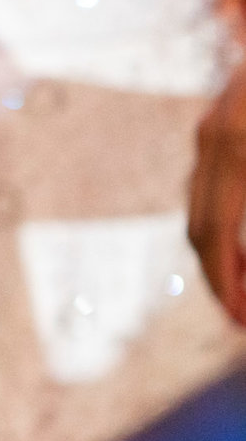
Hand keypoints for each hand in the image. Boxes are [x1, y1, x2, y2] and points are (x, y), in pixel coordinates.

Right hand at [190, 65, 245, 326]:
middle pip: (199, 223)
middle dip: (224, 278)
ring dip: (226, 250)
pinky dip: (229, 217)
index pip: (212, 236)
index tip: (244, 326)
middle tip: (244, 320)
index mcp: (238, 146)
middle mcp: (217, 134)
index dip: (228, 288)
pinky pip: (214, 178)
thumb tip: (245, 260)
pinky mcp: (228, 114)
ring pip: (202, 201)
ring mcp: (217, 121)